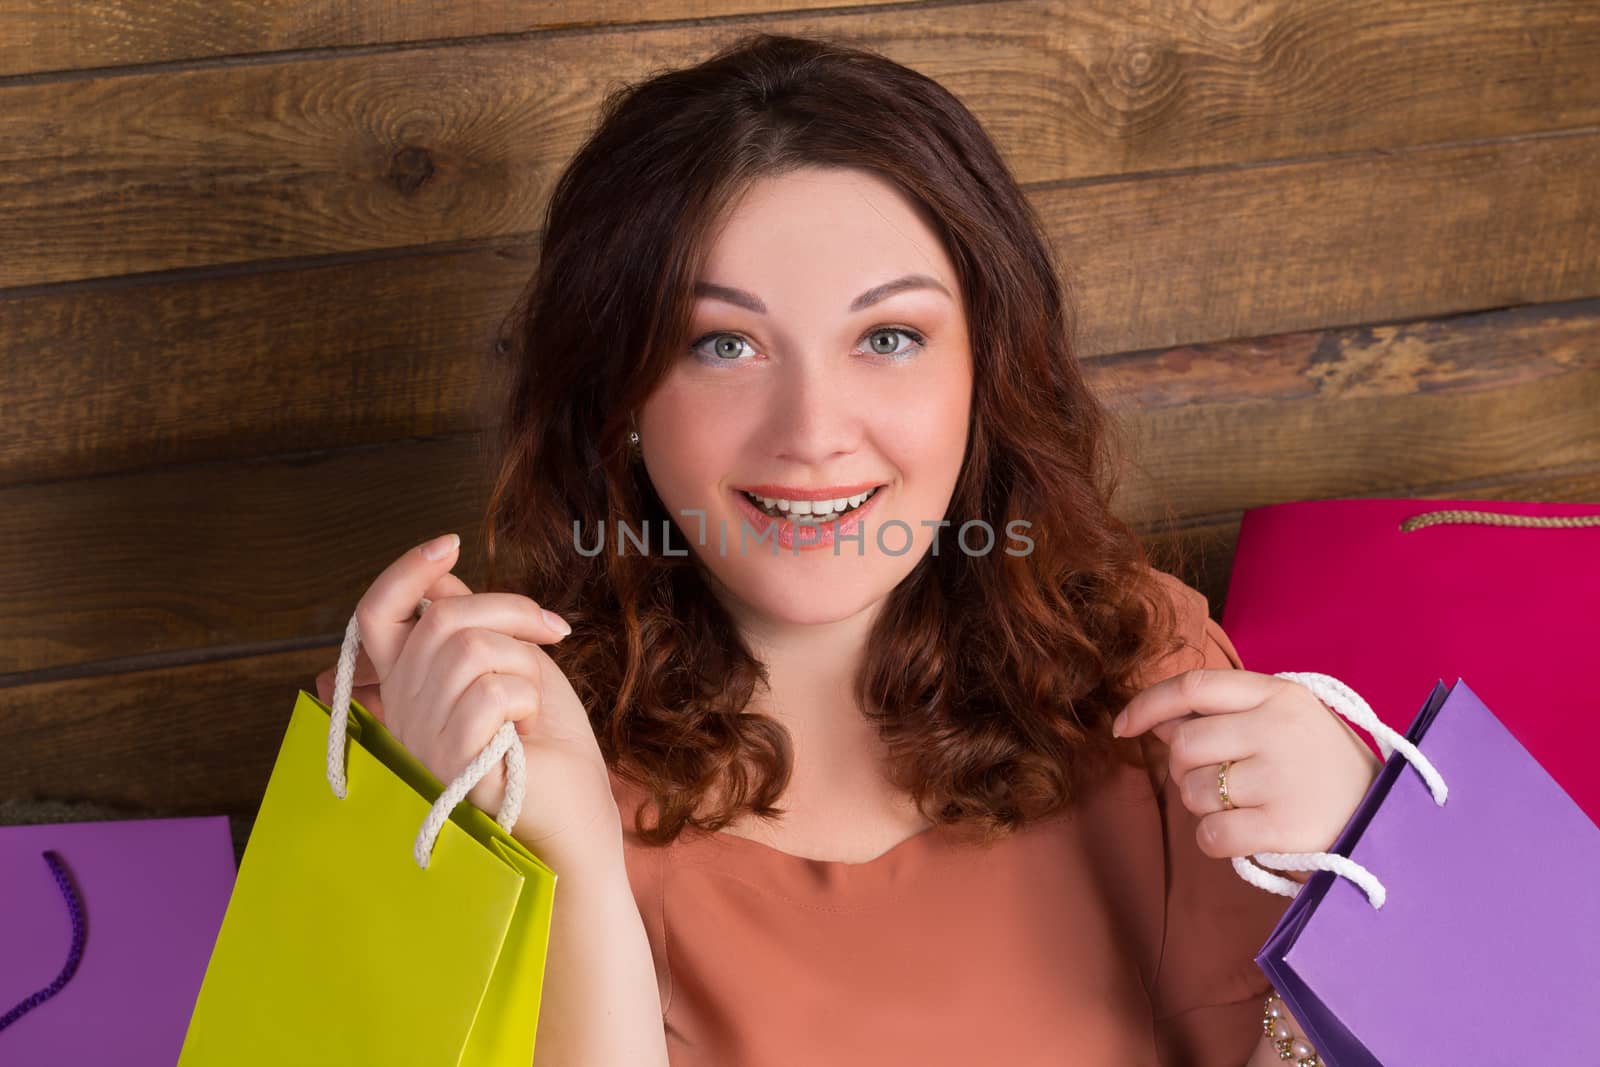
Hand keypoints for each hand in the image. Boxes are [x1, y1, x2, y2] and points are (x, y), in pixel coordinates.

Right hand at [315, 534, 619, 859]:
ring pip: (469, 650)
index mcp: (409, 688)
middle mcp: (403, 713)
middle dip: (509, 609)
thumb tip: (443, 582)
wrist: (578, 823)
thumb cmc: (549, 751)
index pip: (377, 615)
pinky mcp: (452, 767)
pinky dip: (526, 700)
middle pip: (440, 620)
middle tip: (552, 630)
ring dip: (524, 666)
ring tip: (533, 707)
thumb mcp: (514, 671)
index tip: (448, 543)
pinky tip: (528, 733)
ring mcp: (422, 742)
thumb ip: (475, 629)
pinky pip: (489, 694)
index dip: (405, 572)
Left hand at [1112, 670, 1382, 878]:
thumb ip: (1227, 715)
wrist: (1393, 825)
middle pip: (1183, 745)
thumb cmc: (1326, 771)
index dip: (1147, 704)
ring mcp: (1283, 777)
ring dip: (1204, 808)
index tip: (1122, 726)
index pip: (1193, 686)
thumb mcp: (1288, 724)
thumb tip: (1156, 719)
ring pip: (1192, 792)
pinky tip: (1248, 836)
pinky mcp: (1284, 827)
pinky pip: (1211, 835)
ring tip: (1247, 807)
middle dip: (1184, 771)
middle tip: (1219, 783)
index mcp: (1280, 694)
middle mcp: (1280, 727)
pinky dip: (1217, 842)